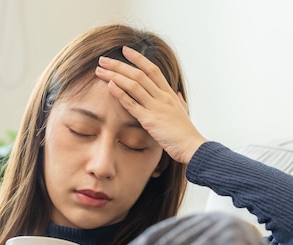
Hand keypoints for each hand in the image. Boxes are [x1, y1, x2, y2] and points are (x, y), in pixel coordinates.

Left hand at [95, 46, 206, 163]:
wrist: (192, 146)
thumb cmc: (186, 133)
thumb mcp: (184, 112)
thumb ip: (179, 101)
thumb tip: (178, 94)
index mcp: (170, 94)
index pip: (153, 70)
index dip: (138, 58)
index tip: (125, 50)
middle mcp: (162, 97)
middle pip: (139, 74)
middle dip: (119, 65)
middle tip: (103, 59)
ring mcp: (156, 107)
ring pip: (133, 85)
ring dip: (115, 76)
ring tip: (100, 70)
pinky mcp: (150, 120)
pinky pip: (132, 104)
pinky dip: (120, 94)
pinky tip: (109, 86)